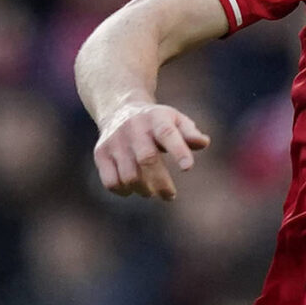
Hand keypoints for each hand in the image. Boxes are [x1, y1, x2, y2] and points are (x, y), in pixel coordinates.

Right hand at [93, 102, 209, 200]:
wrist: (119, 109)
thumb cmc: (156, 121)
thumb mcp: (175, 120)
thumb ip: (190, 133)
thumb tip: (204, 142)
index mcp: (156, 119)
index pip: (167, 133)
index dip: (178, 151)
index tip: (188, 168)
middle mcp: (133, 128)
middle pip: (147, 159)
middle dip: (161, 183)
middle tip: (170, 195)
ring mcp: (114, 141)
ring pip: (129, 176)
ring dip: (144, 189)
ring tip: (151, 190)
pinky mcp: (101, 153)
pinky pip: (111, 182)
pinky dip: (124, 191)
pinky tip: (133, 188)